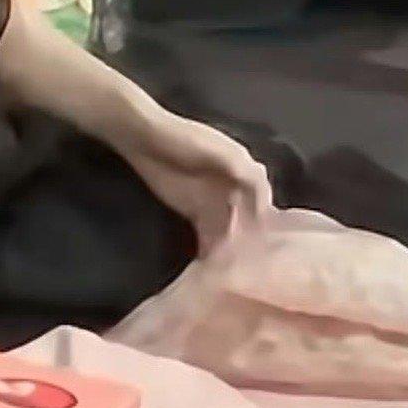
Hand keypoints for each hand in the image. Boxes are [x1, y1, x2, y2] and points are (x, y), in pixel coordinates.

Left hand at [125, 111, 271, 254]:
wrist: (143, 139)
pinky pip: (207, 234)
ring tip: (228, 268)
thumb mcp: (217, 151)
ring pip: (229, 230)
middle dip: (249, 240)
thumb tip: (264, 196)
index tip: (263, 245)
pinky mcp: (193, 212)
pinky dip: (210, 248)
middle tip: (246, 263)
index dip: (264, 221)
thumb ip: (241, 170)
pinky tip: (209, 261)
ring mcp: (213, 201)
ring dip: (230, 247)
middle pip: (248, 219)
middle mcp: (233, 189)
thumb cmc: (183, 140)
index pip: (262, 201)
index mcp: (245, 170)